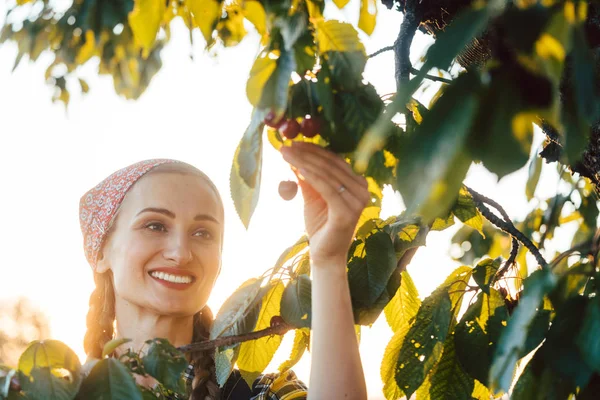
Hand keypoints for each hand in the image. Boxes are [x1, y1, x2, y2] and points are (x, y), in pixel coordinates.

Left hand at [280, 142, 369, 264]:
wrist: (325, 254)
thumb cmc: (320, 225)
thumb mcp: (312, 196)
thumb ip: (307, 178)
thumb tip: (295, 157)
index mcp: (357, 183)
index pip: (334, 160)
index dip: (314, 150)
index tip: (294, 143)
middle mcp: (362, 189)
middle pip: (330, 165)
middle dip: (306, 154)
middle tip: (286, 146)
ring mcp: (358, 201)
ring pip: (327, 175)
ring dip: (304, 162)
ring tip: (286, 154)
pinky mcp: (347, 212)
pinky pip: (327, 189)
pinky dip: (312, 177)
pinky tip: (298, 169)